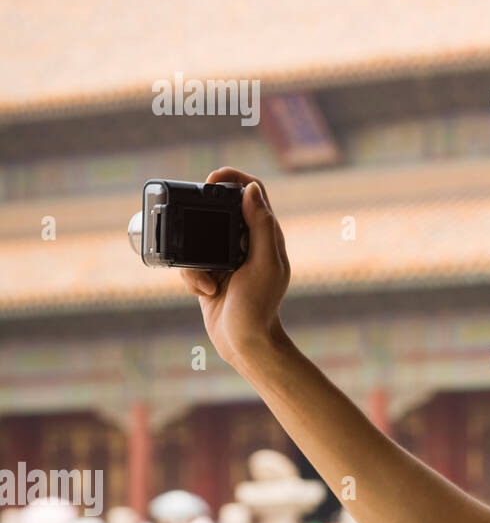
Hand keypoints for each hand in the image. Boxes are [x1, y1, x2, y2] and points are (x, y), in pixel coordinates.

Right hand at [179, 167, 291, 367]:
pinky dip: (192, 277)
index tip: (212, 179)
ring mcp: (226, 258)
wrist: (245, 343)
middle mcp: (246, 241)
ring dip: (195, 260)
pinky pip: (189, 263)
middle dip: (201, 220)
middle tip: (191, 228)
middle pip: (218, 210)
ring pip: (197, 238)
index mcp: (266, 234)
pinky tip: (205, 293)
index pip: (252, 191)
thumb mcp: (264, 264)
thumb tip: (251, 189)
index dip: (233, 178)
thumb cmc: (260, 306)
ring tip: (209, 283)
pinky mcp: (209, 273)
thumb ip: (260, 227)